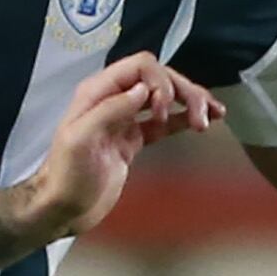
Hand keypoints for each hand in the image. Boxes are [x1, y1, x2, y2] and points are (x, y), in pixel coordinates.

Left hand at [24, 53, 222, 238]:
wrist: (62, 208)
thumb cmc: (66, 175)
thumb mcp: (80, 139)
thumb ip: (110, 110)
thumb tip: (144, 89)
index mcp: (98, 92)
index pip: (140, 66)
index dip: (160, 81)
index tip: (163, 110)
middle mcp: (113, 99)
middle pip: (159, 79)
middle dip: (183, 91)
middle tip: (202, 116)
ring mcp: (126, 120)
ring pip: (165, 98)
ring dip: (191, 101)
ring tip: (214, 115)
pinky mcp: (134, 141)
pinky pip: (164, 122)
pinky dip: (185, 119)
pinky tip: (206, 121)